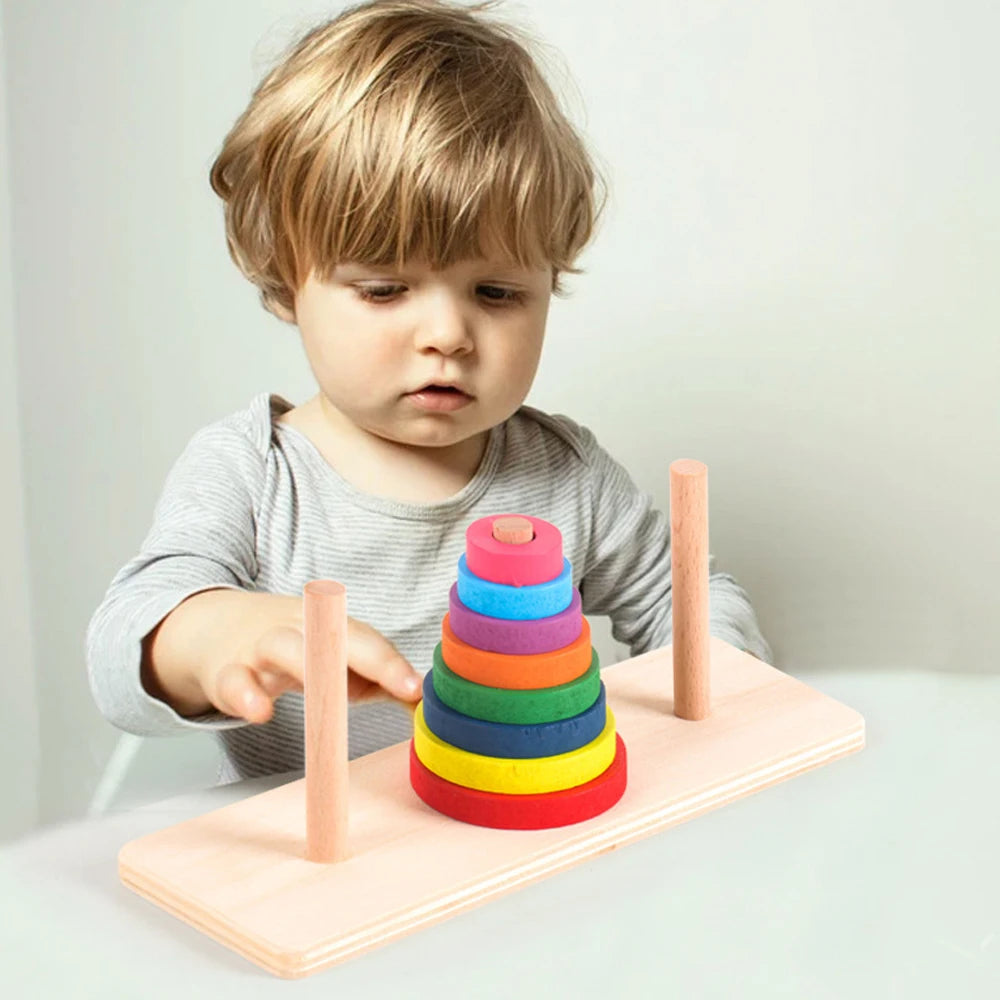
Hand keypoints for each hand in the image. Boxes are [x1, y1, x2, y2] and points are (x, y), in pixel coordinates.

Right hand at [203, 603, 423, 723]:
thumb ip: (382, 682)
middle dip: (370, 658)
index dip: (393, 663)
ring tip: (331, 696)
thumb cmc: (294, 650)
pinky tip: (260, 712)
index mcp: (333, 630)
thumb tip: (429, 708)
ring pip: (283, 648)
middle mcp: (301, 632)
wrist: (217, 628)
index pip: (368, 641)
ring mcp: (262, 649)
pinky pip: (234, 681)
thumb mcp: (340, 662)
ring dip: (308, 666)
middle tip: (401, 686)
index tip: (416, 688)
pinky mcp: (228, 672)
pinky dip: (245, 695)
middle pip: (335, 635)